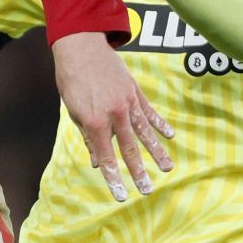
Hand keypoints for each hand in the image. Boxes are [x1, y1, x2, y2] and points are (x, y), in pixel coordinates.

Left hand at [50, 33, 173, 201]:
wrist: (81, 47)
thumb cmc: (72, 80)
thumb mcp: (73, 111)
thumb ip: (88, 137)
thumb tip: (97, 161)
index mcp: (95, 121)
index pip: (106, 157)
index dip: (114, 178)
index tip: (121, 196)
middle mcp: (114, 114)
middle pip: (129, 149)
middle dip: (138, 172)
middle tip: (148, 190)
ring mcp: (128, 102)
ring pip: (145, 132)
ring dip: (157, 152)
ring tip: (168, 168)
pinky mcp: (135, 92)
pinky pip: (150, 112)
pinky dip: (160, 124)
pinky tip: (170, 136)